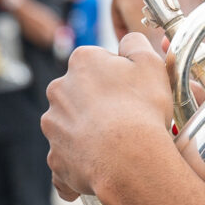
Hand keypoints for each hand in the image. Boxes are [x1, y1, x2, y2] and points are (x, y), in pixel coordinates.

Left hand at [43, 34, 175, 204]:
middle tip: (127, 116)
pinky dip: (84, 159)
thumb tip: (127, 41)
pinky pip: (70, 156)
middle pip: (82, 92)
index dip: (118, 76)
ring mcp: (53, 126)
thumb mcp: (151, 62)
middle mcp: (59, 90)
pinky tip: (105, 163)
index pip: (97, 62)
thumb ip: (135, 42)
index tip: (132, 90)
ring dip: (90, 130)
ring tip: (118, 142)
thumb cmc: (142, 109)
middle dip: (100, 102)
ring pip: (74, 124)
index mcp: (81, 62)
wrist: (128, 160)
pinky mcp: (55, 157)